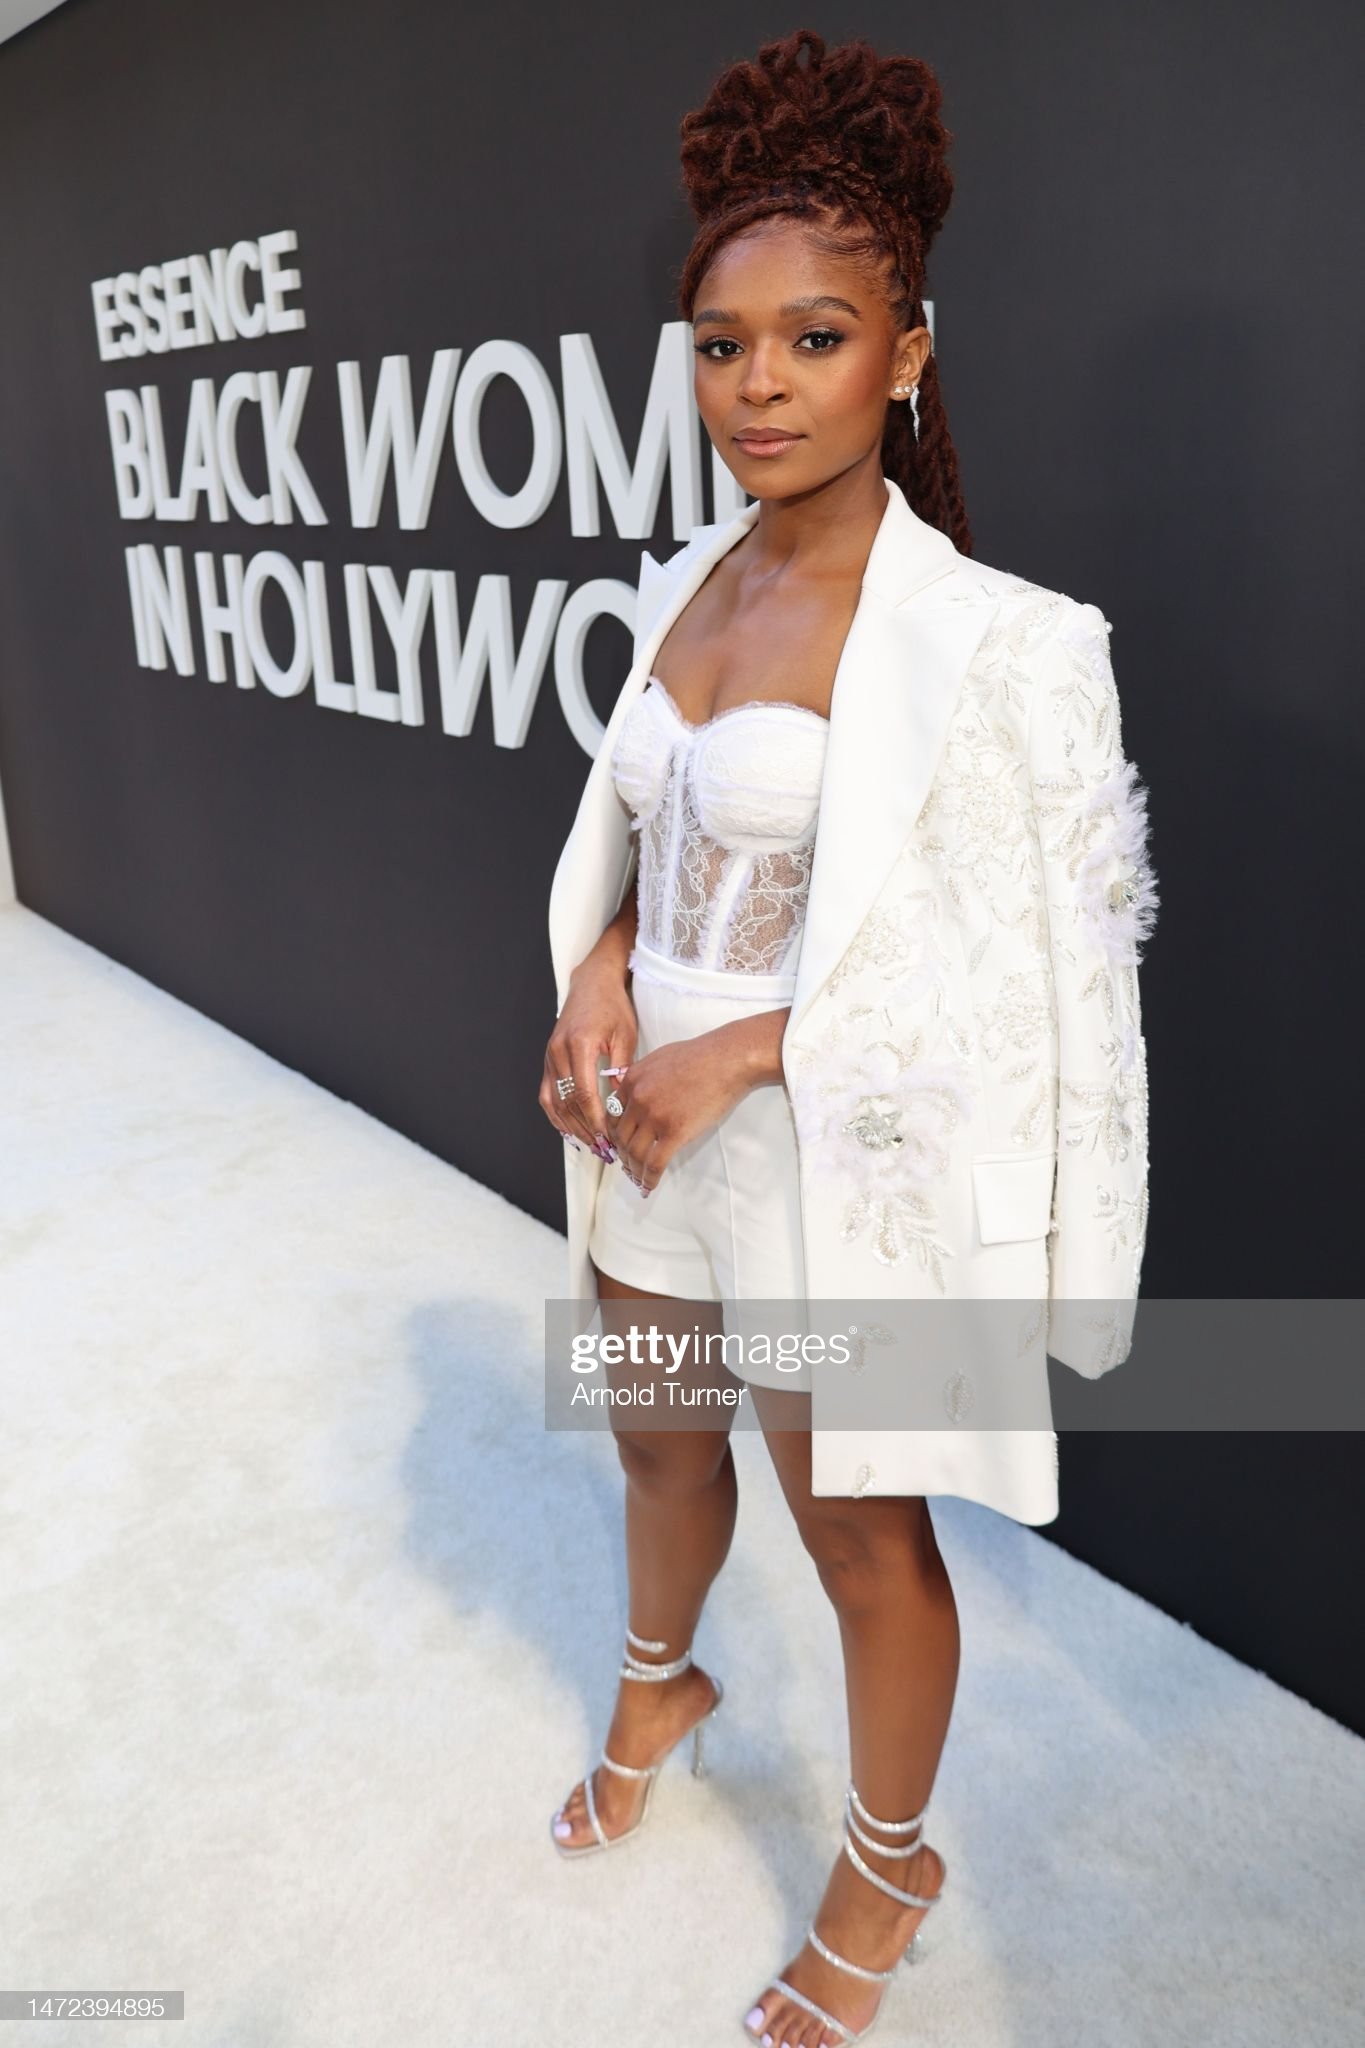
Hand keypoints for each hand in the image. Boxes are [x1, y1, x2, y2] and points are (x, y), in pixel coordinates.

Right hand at [540, 958, 637, 1157]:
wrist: (592, 984)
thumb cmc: (613, 1007)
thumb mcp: (625, 1035)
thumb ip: (622, 1069)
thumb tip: (623, 1105)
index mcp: (578, 1045)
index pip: (583, 1093)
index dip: (594, 1119)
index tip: (607, 1138)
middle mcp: (557, 1052)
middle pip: (566, 1102)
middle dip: (584, 1129)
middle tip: (602, 1150)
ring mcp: (549, 1056)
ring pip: (553, 1102)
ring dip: (570, 1127)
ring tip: (590, 1145)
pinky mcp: (547, 1060)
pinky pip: (547, 1094)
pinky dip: (557, 1115)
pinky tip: (571, 1129)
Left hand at [605, 1028, 760, 1193]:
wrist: (727, 1060)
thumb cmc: (701, 1055)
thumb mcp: (660, 1058)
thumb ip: (642, 1076)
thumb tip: (635, 1090)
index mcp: (631, 1080)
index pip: (613, 1116)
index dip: (615, 1135)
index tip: (621, 1145)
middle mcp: (637, 1099)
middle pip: (621, 1137)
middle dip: (623, 1156)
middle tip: (628, 1166)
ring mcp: (654, 1117)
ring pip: (635, 1153)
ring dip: (634, 1171)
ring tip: (638, 1180)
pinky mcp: (674, 1132)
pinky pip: (654, 1163)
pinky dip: (649, 1178)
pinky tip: (649, 1186)